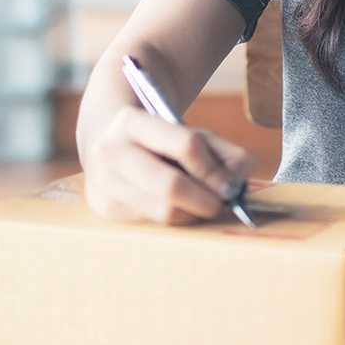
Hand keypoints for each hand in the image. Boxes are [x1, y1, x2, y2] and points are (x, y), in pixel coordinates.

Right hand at [82, 107, 253, 224]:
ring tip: (202, 204)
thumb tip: (240, 178)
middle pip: (171, 186)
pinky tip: (180, 207)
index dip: (214, 169)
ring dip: (193, 212)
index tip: (231, 186)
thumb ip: (224, 152)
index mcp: (132, 121)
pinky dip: (176, 219)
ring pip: (163, 211)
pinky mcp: (105, 208)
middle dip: (205, 199)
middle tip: (222, 204)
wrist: (109, 145)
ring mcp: (103, 182)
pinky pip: (153, 223)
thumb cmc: (161, 141)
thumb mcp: (192, 134)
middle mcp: (109, 151)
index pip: (186, 145)